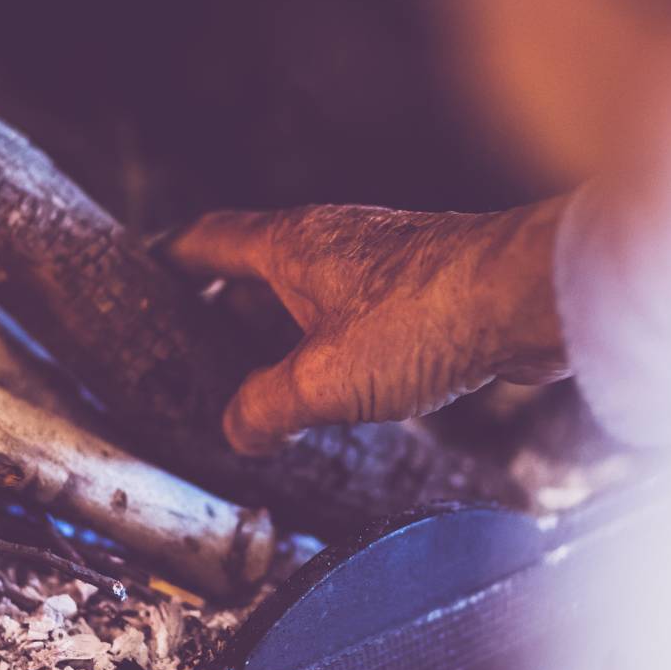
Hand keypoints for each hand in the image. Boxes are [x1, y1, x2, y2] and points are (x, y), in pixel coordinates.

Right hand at [166, 200, 570, 454]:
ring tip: (256, 374)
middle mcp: (326, 242)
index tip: (145, 270)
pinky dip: (323, 338)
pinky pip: (346, 309)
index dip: (171, 257)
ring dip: (276, 327)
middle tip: (193, 344)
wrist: (525, 297)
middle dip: (220, 305)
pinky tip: (330, 379)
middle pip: (252, 266)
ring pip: (303, 290)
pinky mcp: (413, 286)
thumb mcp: (323, 379)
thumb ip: (267, 408)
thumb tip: (238, 430)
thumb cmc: (425, 318)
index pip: (209, 239)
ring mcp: (371, 261)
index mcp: (289, 246)